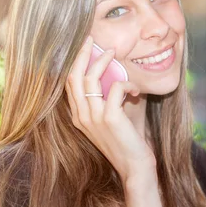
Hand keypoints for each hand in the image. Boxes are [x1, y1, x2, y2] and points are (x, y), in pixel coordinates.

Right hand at [66, 36, 154, 182]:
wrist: (135, 168)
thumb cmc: (127, 141)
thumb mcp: (112, 118)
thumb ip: (108, 98)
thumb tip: (117, 74)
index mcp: (78, 116)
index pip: (69, 83)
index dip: (75, 62)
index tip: (84, 46)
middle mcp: (81, 116)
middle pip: (73, 76)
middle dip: (82, 53)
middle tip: (91, 39)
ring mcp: (93, 118)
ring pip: (91, 78)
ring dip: (104, 61)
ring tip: (115, 53)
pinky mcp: (109, 118)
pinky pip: (116, 88)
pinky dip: (127, 84)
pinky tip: (136, 90)